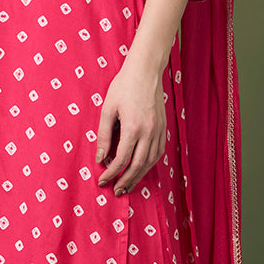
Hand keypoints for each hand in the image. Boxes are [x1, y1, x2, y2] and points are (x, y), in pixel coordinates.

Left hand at [95, 61, 166, 194]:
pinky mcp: (163, 128)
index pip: (122, 159)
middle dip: (126, 180)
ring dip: (139, 176)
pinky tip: (141, 169)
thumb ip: (104, 135)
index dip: (111, 173)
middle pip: (138, 165)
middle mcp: (149, 132)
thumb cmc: (123, 87)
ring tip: (128, 185)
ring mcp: (159, 131)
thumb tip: (101, 157)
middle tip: (116, 191)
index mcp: (133, 128)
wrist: (145, 71)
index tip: (102, 180)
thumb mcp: (107, 109)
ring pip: (151, 162)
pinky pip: (158, 152)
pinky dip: (149, 164)